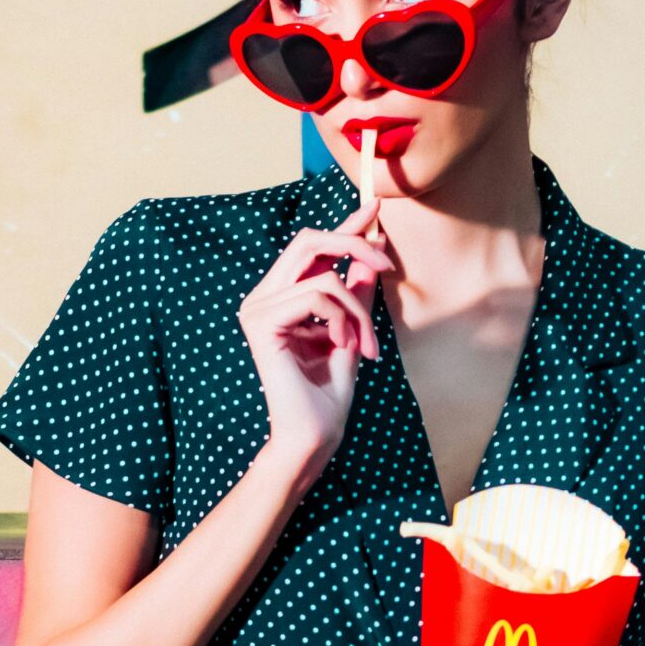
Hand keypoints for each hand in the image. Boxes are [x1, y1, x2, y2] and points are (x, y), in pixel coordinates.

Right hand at [239, 203, 393, 487]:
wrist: (314, 438)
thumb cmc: (329, 396)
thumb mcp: (352, 332)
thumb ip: (355, 295)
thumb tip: (369, 252)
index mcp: (280, 299)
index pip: (312, 249)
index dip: (344, 226)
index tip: (375, 208)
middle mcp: (262, 298)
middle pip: (309, 241)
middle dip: (355, 246)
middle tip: (387, 266)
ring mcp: (257, 308)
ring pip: (324, 277)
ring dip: (357, 311)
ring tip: (364, 346)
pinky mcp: (261, 321)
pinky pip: (318, 296)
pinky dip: (342, 320)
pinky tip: (343, 348)